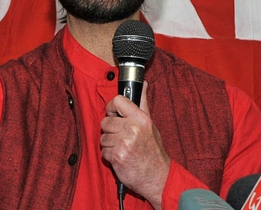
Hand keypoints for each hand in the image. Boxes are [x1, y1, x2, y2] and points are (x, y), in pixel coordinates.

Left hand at [101, 82, 170, 208]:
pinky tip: (121, 158)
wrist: (157, 177)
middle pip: (106, 121)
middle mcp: (132, 129)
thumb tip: (142, 84)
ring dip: (110, 144)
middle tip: (121, 137)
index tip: (113, 113)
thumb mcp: (151, 125)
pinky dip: (110, 156)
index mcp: (141, 119)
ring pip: (103, 137)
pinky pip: (103, 151)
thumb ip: (143, 104)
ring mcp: (124, 143)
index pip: (118, 101)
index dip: (112, 107)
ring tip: (122, 148)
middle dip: (110, 130)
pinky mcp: (117, 156)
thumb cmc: (153, 151)